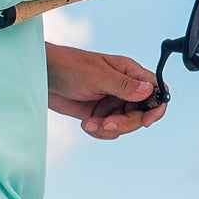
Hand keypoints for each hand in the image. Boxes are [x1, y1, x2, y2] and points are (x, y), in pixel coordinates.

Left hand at [47, 44, 166, 138]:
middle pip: (141, 113)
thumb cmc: (68, 66)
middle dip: (126, 123)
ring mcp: (111, 102)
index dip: (156, 108)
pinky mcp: (99, 114)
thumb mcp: (96, 75)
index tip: (147, 121)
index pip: (156, 90)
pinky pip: (108, 130)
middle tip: (107, 124)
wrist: (42, 76)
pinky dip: (99, 131)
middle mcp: (124, 88)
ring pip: (125, 124)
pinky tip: (85, 124)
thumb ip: (123, 85)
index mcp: (129, 72)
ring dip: (108, 129)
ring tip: (89, 124)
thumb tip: (149, 91)